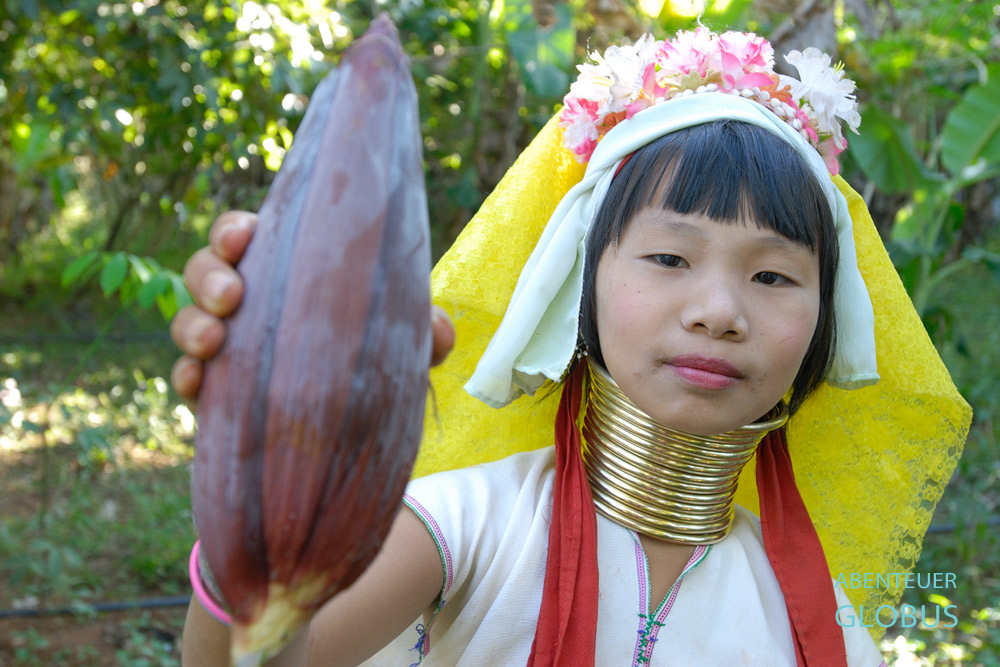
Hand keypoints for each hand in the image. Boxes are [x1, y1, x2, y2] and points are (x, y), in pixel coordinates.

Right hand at [169, 211, 454, 404]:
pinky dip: (186, 377)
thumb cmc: (373, 356)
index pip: (246, 235)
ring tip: (214, 342)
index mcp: (285, 269)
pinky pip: (186, 378)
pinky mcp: (217, 389)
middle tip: (230, 296)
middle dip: (208, 275)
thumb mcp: (403, 339)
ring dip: (192, 325)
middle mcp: (248, 300)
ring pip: (188, 320)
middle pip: (204, 269)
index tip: (244, 238)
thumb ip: (426, 329)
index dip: (233, 231)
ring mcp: (227, 343)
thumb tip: (439, 331)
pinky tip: (198, 384)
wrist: (360, 422)